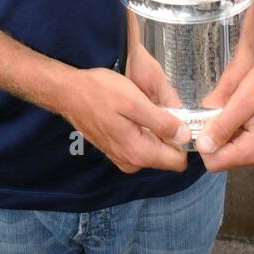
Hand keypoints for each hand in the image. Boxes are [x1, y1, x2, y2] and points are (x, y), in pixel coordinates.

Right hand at [62, 67, 191, 174]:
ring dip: (156, 129)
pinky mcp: (116, 149)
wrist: (68, 92)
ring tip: (143, 106)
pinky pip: (141, 143)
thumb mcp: (135, 101)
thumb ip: (162, 122)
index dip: (184, 140)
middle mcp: (131, 161)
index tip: (180, 118)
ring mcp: (122, 156)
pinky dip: (143, 129)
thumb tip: (185, 136)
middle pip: (166, 154)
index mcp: (138, 153)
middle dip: (170, 133)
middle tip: (159, 106)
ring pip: (154, 147)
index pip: (178, 161)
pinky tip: (133, 110)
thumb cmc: (99, 92)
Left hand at [194, 46, 253, 172]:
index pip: (214, 162)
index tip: (207, 119)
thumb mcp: (244, 99)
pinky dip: (246, 127)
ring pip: (238, 147)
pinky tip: (253, 109)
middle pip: (226, 155)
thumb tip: (203, 146)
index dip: (205, 141)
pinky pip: (251, 141)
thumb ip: (222, 126)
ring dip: (233, 128)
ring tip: (243, 105)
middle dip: (221, 132)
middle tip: (228, 106)